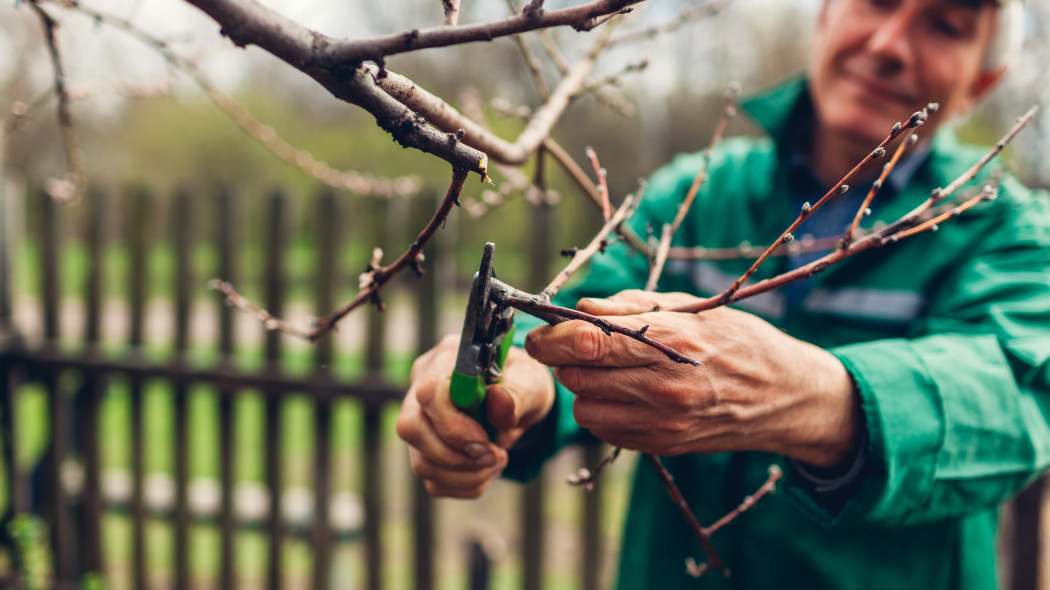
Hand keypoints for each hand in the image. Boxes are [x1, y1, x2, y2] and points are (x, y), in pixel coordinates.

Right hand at [396, 335, 554, 497]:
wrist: (519, 402)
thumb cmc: (521, 384)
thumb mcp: (532, 382)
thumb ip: (518, 393)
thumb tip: (497, 403)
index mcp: (447, 359)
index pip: (429, 392)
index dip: (453, 425)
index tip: (485, 442)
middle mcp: (422, 385)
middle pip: (411, 428)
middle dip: (455, 456)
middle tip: (493, 456)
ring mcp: (419, 419)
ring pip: (422, 463)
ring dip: (466, 475)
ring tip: (496, 461)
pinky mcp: (424, 448)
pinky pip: (434, 481)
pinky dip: (466, 484)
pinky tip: (485, 468)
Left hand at [524, 290, 860, 469]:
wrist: (786, 396)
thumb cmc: (739, 340)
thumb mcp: (691, 307)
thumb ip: (631, 306)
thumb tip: (581, 307)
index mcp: (670, 340)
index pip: (586, 341)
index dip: (550, 336)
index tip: (539, 333)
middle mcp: (663, 385)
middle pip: (577, 375)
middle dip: (565, 359)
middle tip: (576, 347)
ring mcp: (663, 421)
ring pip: (584, 407)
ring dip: (583, 388)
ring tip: (607, 372)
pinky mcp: (662, 446)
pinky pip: (605, 430)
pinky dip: (602, 411)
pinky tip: (625, 395)